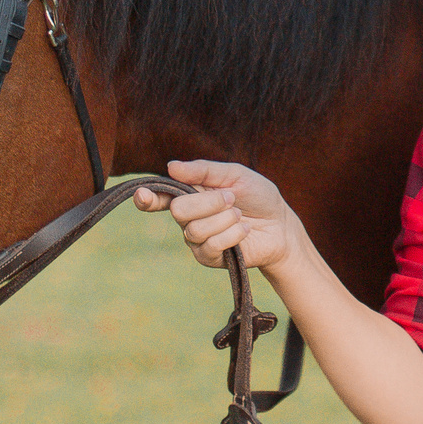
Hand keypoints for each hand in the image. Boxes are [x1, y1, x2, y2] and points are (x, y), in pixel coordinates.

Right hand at [134, 158, 299, 271]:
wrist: (280, 225)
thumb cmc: (257, 196)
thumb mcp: (235, 175)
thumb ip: (204, 170)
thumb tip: (171, 166)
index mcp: (191, 194)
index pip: (160, 197)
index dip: (147, 197)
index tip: (142, 195)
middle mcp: (188, 217)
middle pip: (179, 210)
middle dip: (209, 202)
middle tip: (231, 199)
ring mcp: (196, 239)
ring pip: (196, 229)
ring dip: (225, 218)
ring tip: (240, 215)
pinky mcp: (209, 257)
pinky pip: (212, 245)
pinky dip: (233, 234)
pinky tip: (244, 230)